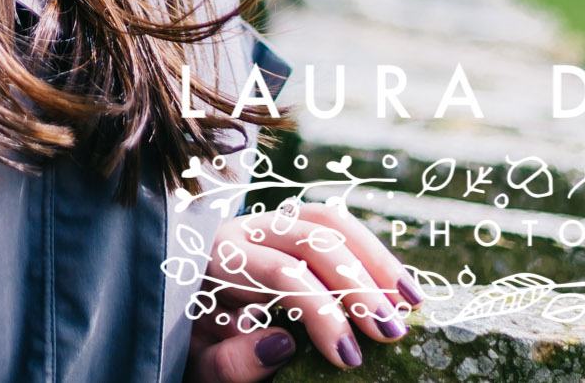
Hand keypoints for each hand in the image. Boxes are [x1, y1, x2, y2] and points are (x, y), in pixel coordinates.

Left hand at [183, 197, 423, 379]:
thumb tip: (282, 343)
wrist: (174, 318)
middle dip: (359, 284)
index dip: (321, 313)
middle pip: (312, 238)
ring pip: (329, 220)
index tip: (350, 358)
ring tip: (411, 303)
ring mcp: (267, 222)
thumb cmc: (188, 345)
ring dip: (375, 259)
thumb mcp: (198, 363)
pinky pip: (335, 226)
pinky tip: (398, 286)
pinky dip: (370, 252)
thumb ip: (230, 361)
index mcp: (215, 258)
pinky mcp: (290, 228)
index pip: (280, 273)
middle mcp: (243, 229)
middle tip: (391, 333)